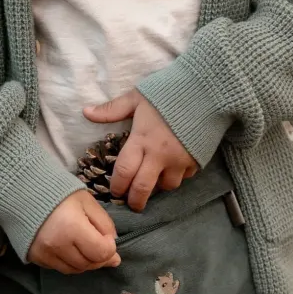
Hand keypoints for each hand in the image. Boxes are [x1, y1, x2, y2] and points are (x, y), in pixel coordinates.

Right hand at [28, 192, 121, 273]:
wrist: (25, 193)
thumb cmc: (60, 194)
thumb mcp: (87, 202)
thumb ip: (104, 223)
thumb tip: (113, 244)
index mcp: (72, 227)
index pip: (101, 252)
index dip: (110, 248)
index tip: (107, 237)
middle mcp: (57, 245)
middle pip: (89, 264)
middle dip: (99, 257)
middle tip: (101, 244)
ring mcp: (45, 254)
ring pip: (75, 270)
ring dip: (86, 261)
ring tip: (86, 247)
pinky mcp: (36, 258)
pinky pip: (60, 268)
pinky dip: (70, 262)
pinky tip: (71, 249)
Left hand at [83, 91, 196, 211]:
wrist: (206, 90)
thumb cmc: (168, 92)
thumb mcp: (137, 98)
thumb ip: (112, 109)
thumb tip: (86, 112)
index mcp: (141, 140)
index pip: (124, 172)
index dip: (117, 186)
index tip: (115, 192)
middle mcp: (159, 156)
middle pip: (143, 189)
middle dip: (135, 201)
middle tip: (131, 203)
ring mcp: (180, 161)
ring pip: (167, 186)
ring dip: (158, 186)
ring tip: (154, 179)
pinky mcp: (197, 161)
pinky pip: (185, 177)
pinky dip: (178, 175)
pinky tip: (174, 167)